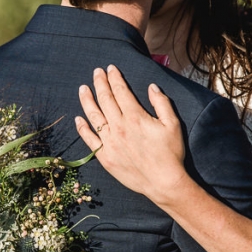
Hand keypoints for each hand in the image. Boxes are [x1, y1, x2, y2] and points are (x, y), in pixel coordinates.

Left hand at [75, 65, 187, 207]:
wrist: (163, 182)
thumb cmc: (171, 153)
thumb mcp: (172, 124)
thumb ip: (161, 103)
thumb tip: (151, 87)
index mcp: (135, 117)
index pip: (120, 91)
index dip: (115, 78)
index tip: (111, 68)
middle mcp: (119, 127)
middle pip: (105, 99)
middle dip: (100, 83)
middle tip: (97, 72)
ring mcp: (110, 142)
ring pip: (94, 116)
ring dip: (87, 100)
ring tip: (83, 88)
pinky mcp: (104, 157)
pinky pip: (89, 139)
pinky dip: (82, 128)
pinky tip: (79, 118)